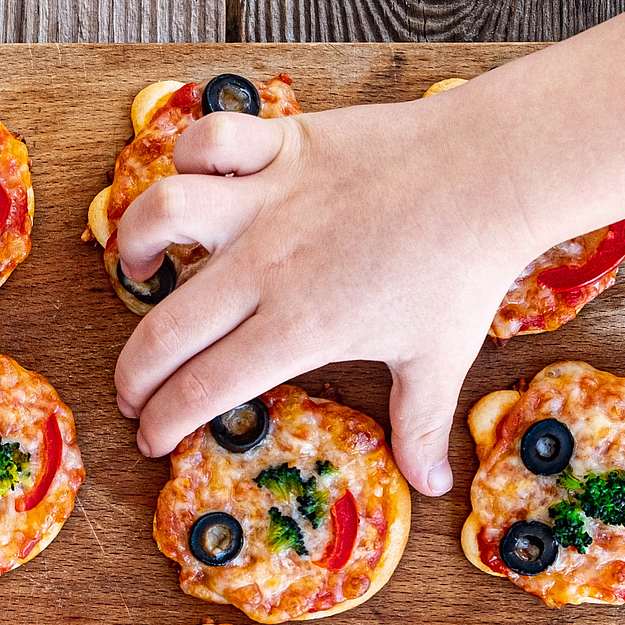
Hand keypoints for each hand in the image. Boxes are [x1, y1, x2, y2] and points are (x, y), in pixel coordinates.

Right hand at [112, 94, 547, 496]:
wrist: (492, 175)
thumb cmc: (463, 268)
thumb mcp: (439, 358)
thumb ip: (419, 425)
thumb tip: (429, 485)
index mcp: (299, 327)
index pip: (202, 388)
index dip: (164, 421)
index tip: (150, 436)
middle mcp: (268, 265)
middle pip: (165, 328)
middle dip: (133, 371)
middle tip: (132, 388)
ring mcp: (269, 200)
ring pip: (162, 214)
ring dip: (135, 243)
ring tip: (141, 268)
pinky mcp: (283, 144)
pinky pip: (209, 139)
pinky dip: (190, 154)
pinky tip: (198, 182)